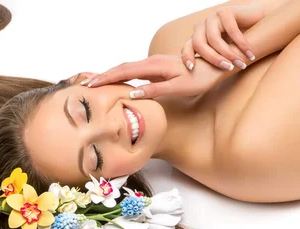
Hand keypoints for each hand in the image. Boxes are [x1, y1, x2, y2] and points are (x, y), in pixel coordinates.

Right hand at [78, 54, 225, 98]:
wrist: (214, 67)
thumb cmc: (199, 79)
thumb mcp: (178, 88)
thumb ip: (155, 90)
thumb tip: (132, 94)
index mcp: (154, 67)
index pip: (124, 72)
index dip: (106, 79)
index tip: (91, 85)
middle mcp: (151, 62)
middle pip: (121, 68)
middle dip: (102, 76)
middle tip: (85, 85)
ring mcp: (152, 64)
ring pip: (125, 68)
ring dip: (109, 75)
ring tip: (94, 83)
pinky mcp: (155, 68)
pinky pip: (132, 71)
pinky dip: (119, 75)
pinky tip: (114, 81)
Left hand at [182, 3, 265, 70]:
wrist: (256, 21)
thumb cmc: (236, 42)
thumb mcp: (221, 52)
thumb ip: (211, 61)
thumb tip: (201, 82)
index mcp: (197, 37)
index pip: (187, 48)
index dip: (187, 57)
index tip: (191, 68)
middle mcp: (202, 27)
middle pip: (199, 45)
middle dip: (213, 59)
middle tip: (228, 68)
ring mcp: (212, 18)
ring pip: (214, 39)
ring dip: (228, 53)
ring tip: (241, 63)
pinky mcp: (225, 11)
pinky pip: (231, 29)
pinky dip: (241, 43)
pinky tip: (249, 53)